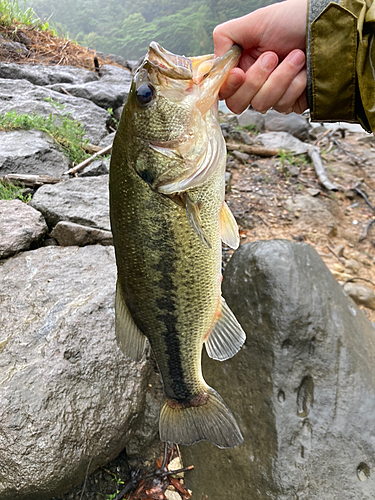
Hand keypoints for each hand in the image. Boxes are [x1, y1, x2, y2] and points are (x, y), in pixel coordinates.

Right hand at [213, 0, 307, 114]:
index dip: (228, 87)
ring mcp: (272, 95)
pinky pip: (283, 106)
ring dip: (281, 78)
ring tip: (297, 56)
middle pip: (238, 104)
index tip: (238, 74)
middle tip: (273, 55)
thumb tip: (212, 65)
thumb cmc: (292, 20)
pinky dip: (295, 86)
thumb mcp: (254, 21)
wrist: (327, 28)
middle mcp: (253, 84)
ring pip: (262, 104)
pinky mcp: (290, 103)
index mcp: (240, 65)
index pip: (222, 91)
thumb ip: (225, 38)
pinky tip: (304, 71)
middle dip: (256, 80)